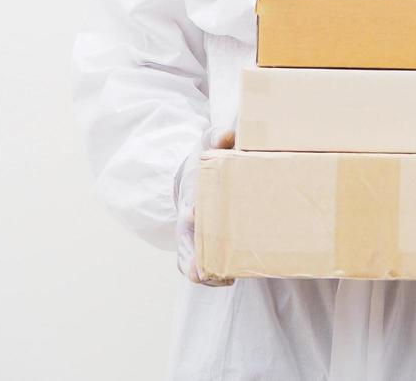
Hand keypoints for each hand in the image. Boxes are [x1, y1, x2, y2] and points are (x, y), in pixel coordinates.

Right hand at [175, 127, 235, 285]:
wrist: (195, 178)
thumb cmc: (204, 162)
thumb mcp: (208, 143)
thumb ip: (217, 137)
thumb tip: (227, 135)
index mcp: (189, 196)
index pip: (187, 207)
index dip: (190, 213)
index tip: (194, 215)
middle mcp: (187, 221)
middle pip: (186, 243)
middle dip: (192, 257)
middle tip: (199, 271)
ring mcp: (194, 237)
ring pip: (192, 260)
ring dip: (204, 273)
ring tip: (222, 280)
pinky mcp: (204, 248)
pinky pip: (204, 266)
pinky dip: (213, 276)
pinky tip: (228, 279)